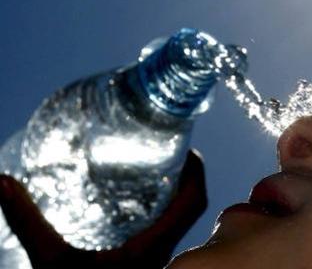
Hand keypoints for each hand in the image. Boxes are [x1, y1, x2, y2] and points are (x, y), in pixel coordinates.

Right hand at [0, 149, 206, 268]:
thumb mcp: (50, 262)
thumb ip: (28, 222)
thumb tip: (1, 182)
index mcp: (152, 248)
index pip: (194, 204)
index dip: (197, 174)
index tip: (187, 151)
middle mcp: (162, 254)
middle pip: (191, 209)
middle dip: (185, 180)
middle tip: (167, 154)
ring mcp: (156, 261)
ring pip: (180, 222)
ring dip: (174, 197)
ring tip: (155, 171)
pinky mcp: (145, 265)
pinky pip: (165, 233)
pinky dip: (161, 214)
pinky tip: (136, 205)